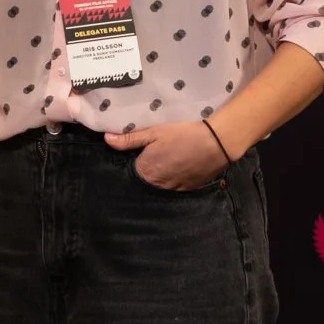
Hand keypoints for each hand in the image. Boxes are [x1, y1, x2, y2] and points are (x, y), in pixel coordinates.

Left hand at [105, 121, 227, 191]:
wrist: (216, 142)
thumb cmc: (183, 135)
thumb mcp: (154, 132)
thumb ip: (129, 139)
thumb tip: (106, 139)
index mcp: (145, 171)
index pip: (130, 172)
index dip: (133, 162)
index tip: (138, 154)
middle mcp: (157, 185)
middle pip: (145, 181)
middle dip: (146, 172)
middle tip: (155, 157)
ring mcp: (173, 189)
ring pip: (160, 186)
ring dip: (160, 178)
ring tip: (168, 162)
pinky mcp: (188, 190)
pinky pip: (175, 188)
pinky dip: (174, 181)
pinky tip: (179, 168)